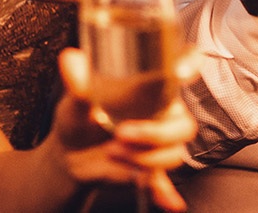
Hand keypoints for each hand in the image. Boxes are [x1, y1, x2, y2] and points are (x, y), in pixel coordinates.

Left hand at [53, 48, 194, 208]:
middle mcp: (161, 114)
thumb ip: (79, 83)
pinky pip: (165, 182)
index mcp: (149, 89)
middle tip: (122, 134)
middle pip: (183, 125)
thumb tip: (70, 60)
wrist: (68, 156)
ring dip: (142, 159)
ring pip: (173, 155)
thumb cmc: (78, 119)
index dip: (190, 66)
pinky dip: (165, 192)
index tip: (185, 69)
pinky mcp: (149, 170)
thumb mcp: (76, 100)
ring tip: (112, 153)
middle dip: (156, 134)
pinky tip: (168, 202)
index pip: (179, 72)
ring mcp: (158, 144)